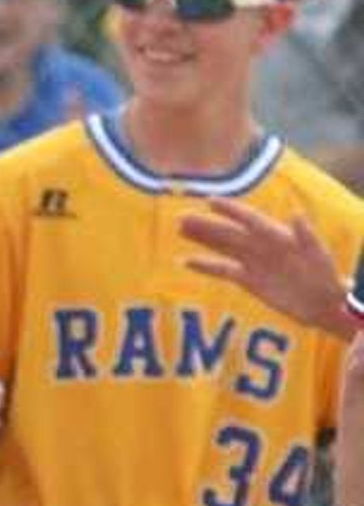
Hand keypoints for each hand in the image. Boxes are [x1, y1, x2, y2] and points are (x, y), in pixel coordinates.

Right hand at [183, 195, 358, 335]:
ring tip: (180, 228)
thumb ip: (306, 235)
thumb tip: (297, 214)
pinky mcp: (248, 280)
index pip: (250, 219)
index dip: (230, 210)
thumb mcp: (318, 254)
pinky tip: (186, 261)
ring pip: (223, 247)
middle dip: (206, 224)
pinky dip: (205, 266)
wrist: (324, 304)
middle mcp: (262, 246)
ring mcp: (253, 263)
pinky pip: (222, 270)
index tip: (209, 201)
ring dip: (202, 238)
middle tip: (182, 217)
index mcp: (277, 236)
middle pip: (229, 232)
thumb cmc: (326, 276)